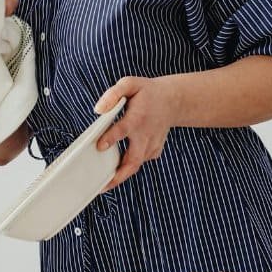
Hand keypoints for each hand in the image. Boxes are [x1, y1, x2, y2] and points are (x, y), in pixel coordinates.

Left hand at [94, 76, 180, 191]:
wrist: (173, 101)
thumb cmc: (146, 92)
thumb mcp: (129, 84)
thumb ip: (113, 94)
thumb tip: (98, 109)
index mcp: (137, 118)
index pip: (123, 130)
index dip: (111, 138)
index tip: (100, 146)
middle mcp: (146, 135)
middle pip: (133, 160)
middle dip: (119, 175)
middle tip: (101, 187)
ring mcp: (152, 145)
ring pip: (135, 165)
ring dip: (120, 175)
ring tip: (102, 184)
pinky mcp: (154, 151)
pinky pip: (138, 162)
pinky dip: (127, 167)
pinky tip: (114, 168)